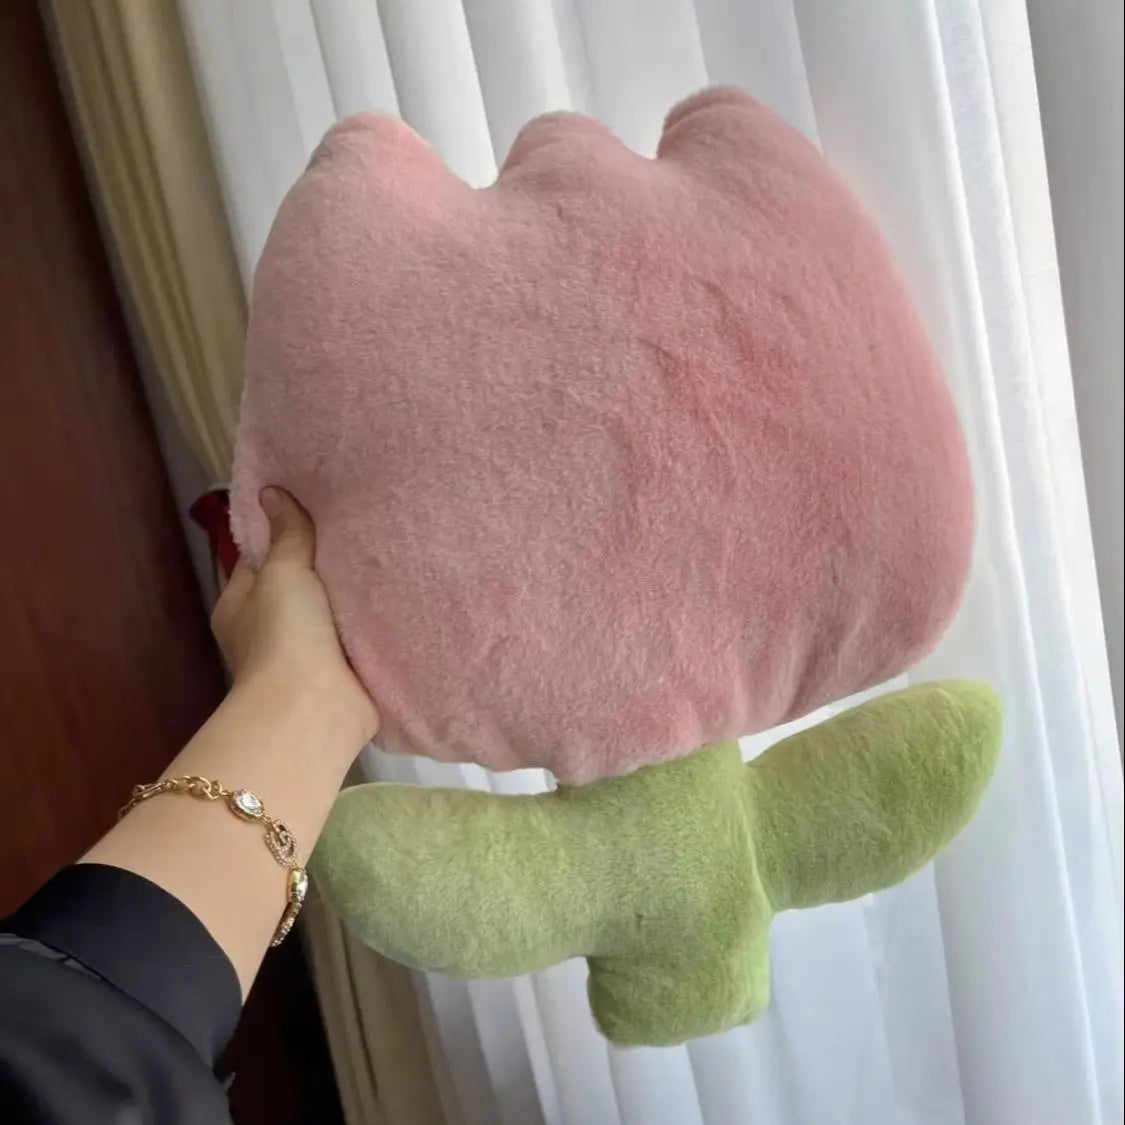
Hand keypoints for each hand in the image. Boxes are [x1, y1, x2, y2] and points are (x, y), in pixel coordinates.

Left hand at [211, 487, 378, 744]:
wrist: (315, 707)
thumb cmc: (285, 633)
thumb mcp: (282, 572)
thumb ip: (286, 535)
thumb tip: (270, 492)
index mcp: (238, 607)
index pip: (257, 560)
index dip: (280, 534)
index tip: (312, 509)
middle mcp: (267, 632)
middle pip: (297, 586)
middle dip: (322, 565)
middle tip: (357, 527)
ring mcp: (305, 656)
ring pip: (329, 613)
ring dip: (349, 597)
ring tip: (382, 556)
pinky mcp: (340, 674)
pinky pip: (356, 637)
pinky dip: (370, 623)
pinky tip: (394, 597)